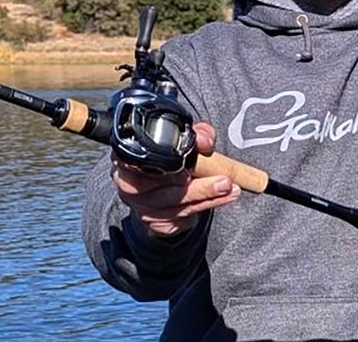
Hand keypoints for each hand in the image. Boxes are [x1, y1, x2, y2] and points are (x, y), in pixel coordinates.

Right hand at [111, 122, 240, 237]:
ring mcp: (141, 206)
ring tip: (230, 187)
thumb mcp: (186, 140)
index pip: (138, 163)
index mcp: (128, 159)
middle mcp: (129, 185)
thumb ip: (197, 135)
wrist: (170, 186)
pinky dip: (207, 205)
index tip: (187, 167)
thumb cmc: (175, 159)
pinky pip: (183, 215)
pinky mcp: (155, 222)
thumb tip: (204, 140)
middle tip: (224, 180)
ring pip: (176, 204)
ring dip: (207, 196)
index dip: (164, 165)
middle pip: (162, 188)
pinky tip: (224, 197)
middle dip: (197, 186)